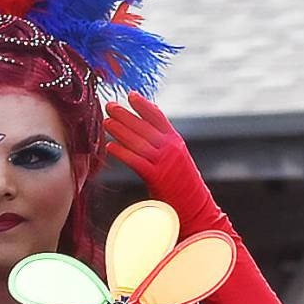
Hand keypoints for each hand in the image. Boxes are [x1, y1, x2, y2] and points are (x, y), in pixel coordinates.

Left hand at [105, 91, 221, 236]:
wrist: (197, 209)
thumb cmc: (183, 188)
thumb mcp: (176, 161)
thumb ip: (163, 147)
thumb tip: (145, 134)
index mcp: (176, 141)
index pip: (158, 116)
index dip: (143, 105)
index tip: (130, 95)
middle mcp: (171, 148)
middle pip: (144, 126)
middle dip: (125, 114)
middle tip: (109, 105)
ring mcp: (165, 162)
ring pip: (138, 141)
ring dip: (120, 130)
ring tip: (106, 122)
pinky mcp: (157, 177)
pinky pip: (136, 161)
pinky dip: (122, 153)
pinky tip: (110, 147)